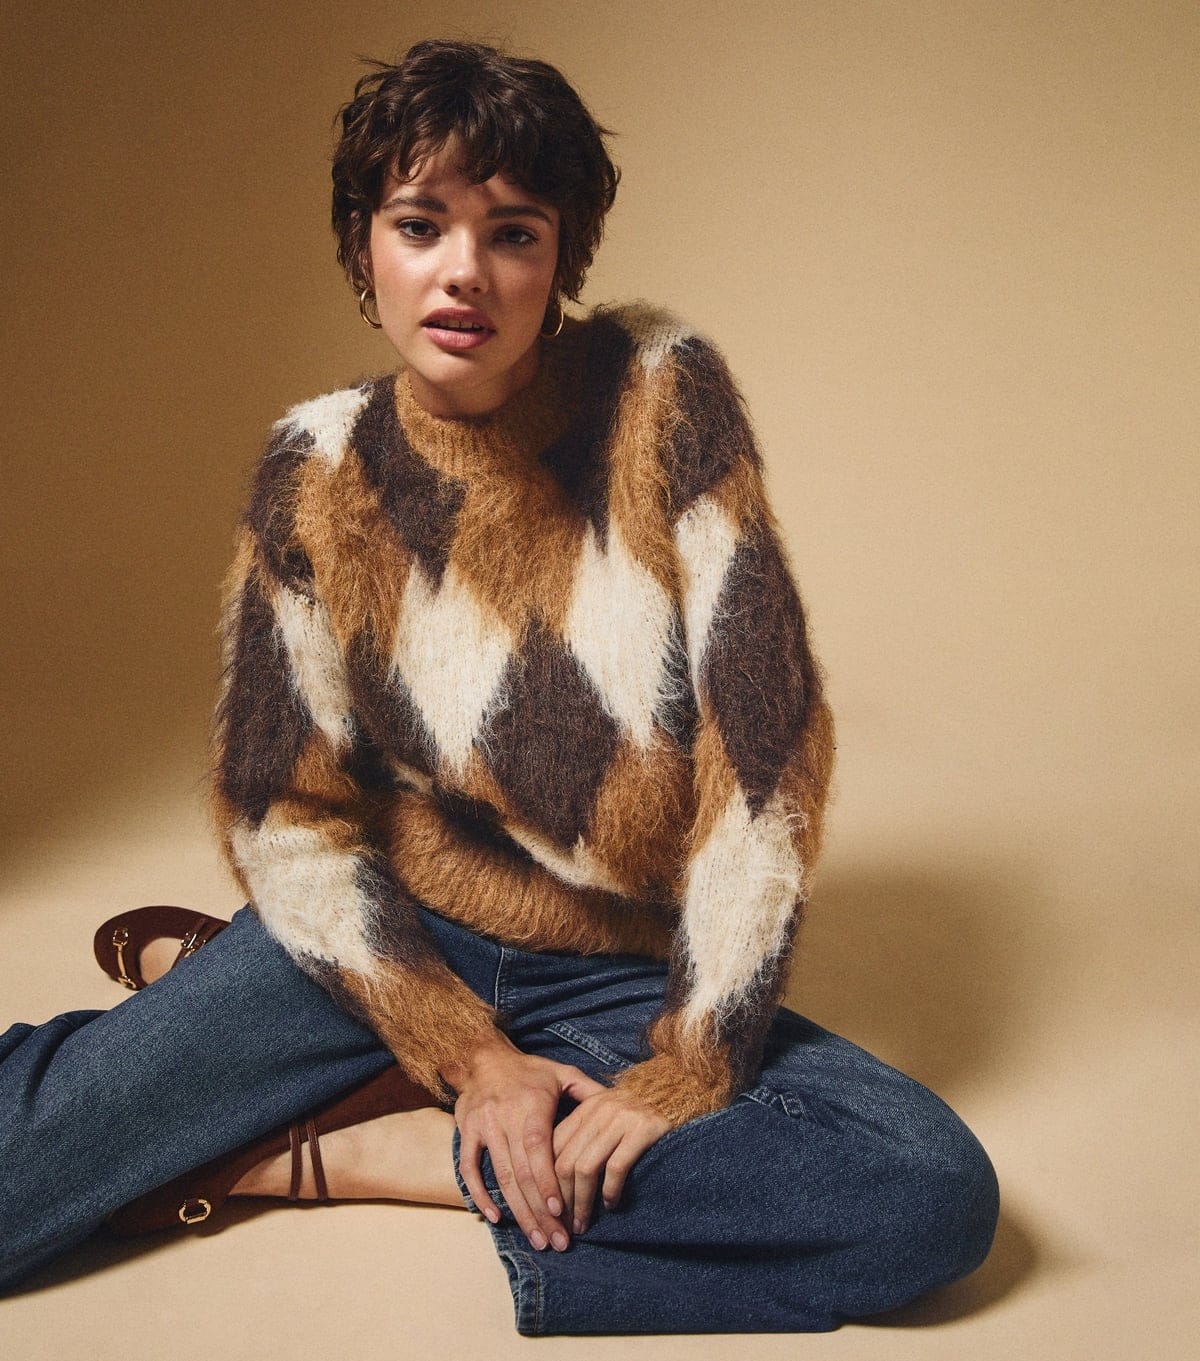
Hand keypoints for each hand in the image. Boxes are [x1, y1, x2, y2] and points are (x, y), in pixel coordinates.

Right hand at [443, 1031, 606, 1251]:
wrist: (483, 1058)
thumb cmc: (530, 1070)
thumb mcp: (562, 1073)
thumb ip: (589, 1090)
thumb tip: (621, 1102)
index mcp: (531, 1104)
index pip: (538, 1150)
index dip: (547, 1182)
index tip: (561, 1212)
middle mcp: (504, 1116)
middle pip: (521, 1172)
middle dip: (539, 1211)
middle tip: (556, 1241)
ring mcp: (483, 1126)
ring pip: (500, 1176)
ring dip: (518, 1212)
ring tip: (536, 1239)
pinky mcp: (466, 1133)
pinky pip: (469, 1169)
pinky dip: (479, 1195)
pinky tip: (496, 1218)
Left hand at [551, 1085, 671, 1233]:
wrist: (680, 1088)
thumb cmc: (641, 1110)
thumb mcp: (608, 1114)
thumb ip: (585, 1134)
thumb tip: (559, 1178)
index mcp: (586, 1108)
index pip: (553, 1148)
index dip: (546, 1184)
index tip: (548, 1210)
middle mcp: (599, 1110)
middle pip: (565, 1162)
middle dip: (561, 1201)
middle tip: (564, 1226)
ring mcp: (621, 1119)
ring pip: (586, 1168)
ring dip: (581, 1203)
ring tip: (583, 1224)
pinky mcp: (643, 1129)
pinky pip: (616, 1168)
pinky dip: (609, 1192)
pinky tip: (611, 1205)